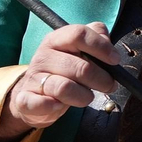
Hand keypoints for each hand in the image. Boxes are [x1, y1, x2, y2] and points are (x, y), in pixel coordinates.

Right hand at [0, 22, 118, 140]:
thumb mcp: (78, 50)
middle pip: (80, 66)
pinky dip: (54, 107)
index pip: (78, 34)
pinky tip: (60, 105)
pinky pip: (41, 103)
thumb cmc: (64, 71)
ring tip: (87, 96)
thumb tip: (107, 41)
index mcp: (56, 40)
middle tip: (109, 85)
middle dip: (102, 80)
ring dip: (84, 96)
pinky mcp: (25, 100)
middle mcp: (43, 56)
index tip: (115, 60)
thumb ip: (95, 38)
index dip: (101, 47)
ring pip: (65, 88)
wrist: (34, 95)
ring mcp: (33, 78)